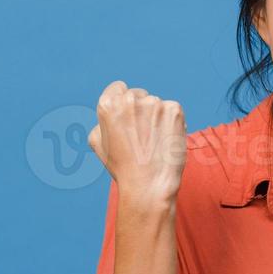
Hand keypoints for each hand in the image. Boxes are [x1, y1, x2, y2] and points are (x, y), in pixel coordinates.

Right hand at [88, 80, 186, 207]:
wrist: (149, 184)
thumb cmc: (122, 167)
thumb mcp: (98, 143)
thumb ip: (102, 121)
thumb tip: (111, 112)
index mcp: (108, 104)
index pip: (118, 88)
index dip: (123, 104)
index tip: (129, 117)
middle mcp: (130, 99)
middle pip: (138, 94)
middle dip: (141, 110)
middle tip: (142, 136)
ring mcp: (154, 103)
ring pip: (156, 104)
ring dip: (157, 118)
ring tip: (154, 142)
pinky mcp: (174, 110)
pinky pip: (172, 111)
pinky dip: (172, 123)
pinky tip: (166, 140)